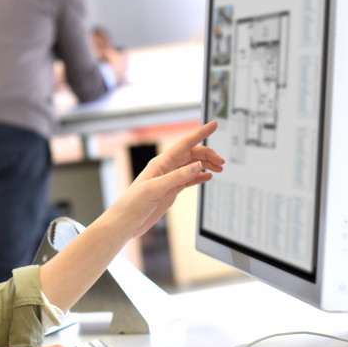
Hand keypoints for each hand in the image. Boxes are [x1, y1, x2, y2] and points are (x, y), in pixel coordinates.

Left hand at [109, 120, 224, 239]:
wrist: (125, 222)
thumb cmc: (133, 203)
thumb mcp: (156, 189)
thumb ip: (177, 177)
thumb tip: (198, 165)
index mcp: (161, 162)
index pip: (185, 144)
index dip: (200, 133)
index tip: (214, 125)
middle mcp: (166, 168)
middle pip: (192, 154)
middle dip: (208, 155)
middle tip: (222, 162)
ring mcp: (169, 179)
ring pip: (192, 166)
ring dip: (206, 165)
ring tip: (219, 169)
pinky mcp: (170, 190)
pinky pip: (188, 180)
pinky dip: (199, 177)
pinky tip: (208, 177)